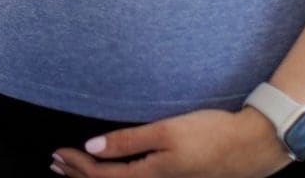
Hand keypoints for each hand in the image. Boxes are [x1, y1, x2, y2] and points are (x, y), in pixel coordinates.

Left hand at [52, 107, 290, 177]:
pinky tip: (114, 169)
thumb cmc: (209, 134)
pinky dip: (116, 177)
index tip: (58, 153)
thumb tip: (92, 148)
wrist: (250, 147)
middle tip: (55, 162)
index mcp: (150, 176)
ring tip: (73, 168)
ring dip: (94, 177)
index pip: (103, 177)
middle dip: (79, 175)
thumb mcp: (166, 132)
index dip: (77, 166)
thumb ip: (129, 142)